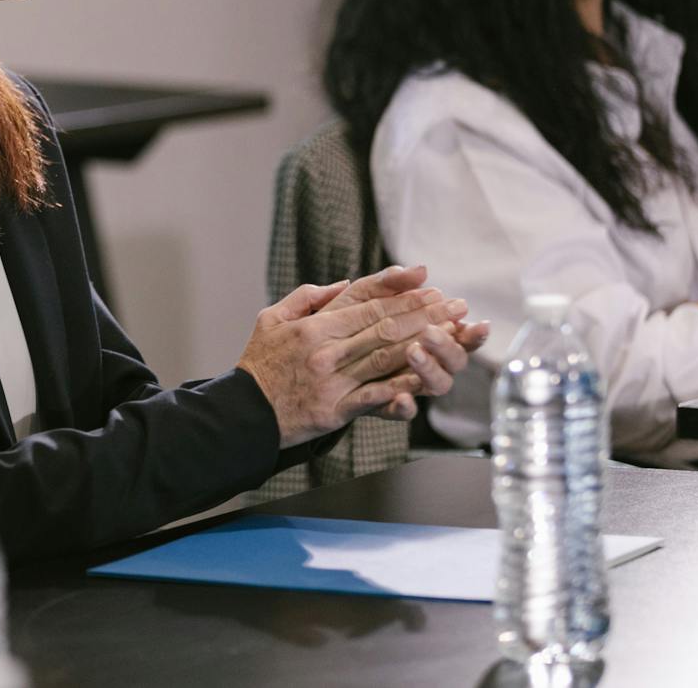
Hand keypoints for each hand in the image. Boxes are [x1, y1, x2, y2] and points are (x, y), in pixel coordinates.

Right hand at [236, 274, 472, 446]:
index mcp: (313, 326)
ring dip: (423, 344)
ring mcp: (331, 380)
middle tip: (454, 305)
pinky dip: (402, 387)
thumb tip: (342, 283)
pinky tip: (427, 378)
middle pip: (383, 327)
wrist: (244, 413)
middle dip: (424, 314)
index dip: (403, 294)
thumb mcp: (271, 318)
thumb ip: (306, 297)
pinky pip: (374, 396)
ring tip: (452, 334)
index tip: (430, 285)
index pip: (367, 303)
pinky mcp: (335, 409)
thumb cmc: (260, 365)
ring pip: (384, 357)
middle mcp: (325, 349)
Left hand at [316, 265, 487, 419]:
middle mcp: (422, 362)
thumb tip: (421, 270)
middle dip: (449, 344)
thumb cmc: (333, 324)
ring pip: (437, 384)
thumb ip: (387, 283)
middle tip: (435, 332)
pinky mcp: (381, 405)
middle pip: (454, 358)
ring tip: (415, 352)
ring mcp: (404, 384)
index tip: (466, 313)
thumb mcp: (357, 298)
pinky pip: (400, 411)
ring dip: (431, 369)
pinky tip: (403, 399)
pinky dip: (404, 406)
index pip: (457, 332)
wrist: (299, 361)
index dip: (468, 327)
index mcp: (423, 335)